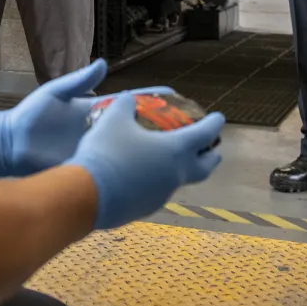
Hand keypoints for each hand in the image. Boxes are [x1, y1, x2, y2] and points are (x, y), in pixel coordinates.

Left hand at [0, 60, 174, 177]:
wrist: (11, 146)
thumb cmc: (30, 117)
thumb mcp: (56, 93)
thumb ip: (79, 80)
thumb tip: (103, 63)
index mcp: (95, 110)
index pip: (131, 103)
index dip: (153, 100)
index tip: (178, 97)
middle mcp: (100, 131)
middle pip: (138, 129)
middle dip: (163, 129)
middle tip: (192, 130)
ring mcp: (96, 150)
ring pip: (130, 153)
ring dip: (153, 153)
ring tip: (183, 156)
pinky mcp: (87, 167)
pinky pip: (114, 171)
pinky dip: (133, 173)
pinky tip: (154, 177)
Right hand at [65, 93, 224, 229]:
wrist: (87, 195)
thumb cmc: (106, 152)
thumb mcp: (114, 118)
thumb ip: (125, 104)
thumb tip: (129, 98)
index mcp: (175, 150)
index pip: (204, 135)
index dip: (214, 124)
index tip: (219, 118)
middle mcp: (175, 175)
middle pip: (204, 167)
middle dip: (211, 156)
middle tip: (211, 148)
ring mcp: (163, 194)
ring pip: (180, 180)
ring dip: (182, 168)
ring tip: (171, 158)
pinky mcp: (147, 207)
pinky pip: (159, 190)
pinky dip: (158, 180)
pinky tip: (142, 173)